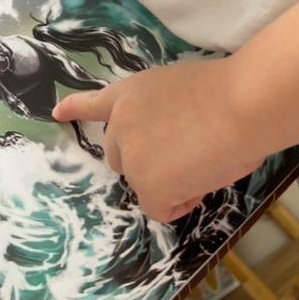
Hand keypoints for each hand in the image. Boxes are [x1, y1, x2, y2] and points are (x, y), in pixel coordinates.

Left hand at [52, 57, 269, 223]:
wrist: (240, 104)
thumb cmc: (227, 92)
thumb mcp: (180, 92)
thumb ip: (163, 115)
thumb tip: (179, 144)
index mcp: (129, 93)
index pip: (94, 103)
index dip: (76, 109)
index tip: (58, 112)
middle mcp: (120, 124)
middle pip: (120, 156)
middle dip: (147, 161)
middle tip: (187, 152)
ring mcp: (130, 157)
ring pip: (145, 184)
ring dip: (169, 181)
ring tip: (203, 159)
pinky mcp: (146, 185)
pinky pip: (161, 208)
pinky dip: (182, 203)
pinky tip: (202, 178)